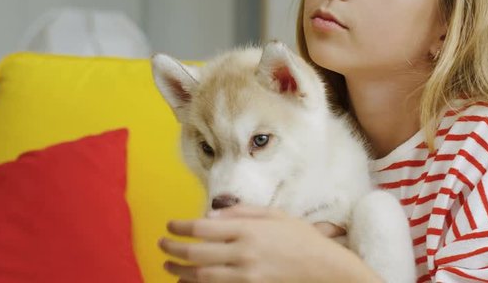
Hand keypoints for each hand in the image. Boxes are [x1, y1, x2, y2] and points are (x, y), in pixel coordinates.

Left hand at [158, 205, 377, 282]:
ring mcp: (246, 275)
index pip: (202, 227)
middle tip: (162, 245)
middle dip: (172, 249)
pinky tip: (189, 282)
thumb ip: (242, 212)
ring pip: (201, 276)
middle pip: (195, 253)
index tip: (170, 225)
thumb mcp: (275, 215)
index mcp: (248, 229)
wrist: (325, 269)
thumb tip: (212, 213)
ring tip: (168, 267)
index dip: (180, 227)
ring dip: (180, 272)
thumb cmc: (302, 239)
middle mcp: (243, 252)